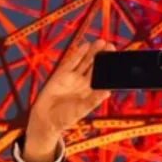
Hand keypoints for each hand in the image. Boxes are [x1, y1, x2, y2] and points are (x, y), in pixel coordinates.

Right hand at [24, 36, 112, 161]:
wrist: (45, 119)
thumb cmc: (65, 118)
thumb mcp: (81, 110)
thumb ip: (93, 100)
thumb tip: (108, 92)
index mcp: (91, 91)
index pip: (102, 76)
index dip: (109, 67)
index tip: (116, 59)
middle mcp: (83, 82)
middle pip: (95, 66)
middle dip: (103, 56)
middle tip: (111, 46)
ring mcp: (73, 77)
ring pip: (85, 61)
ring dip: (93, 52)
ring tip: (101, 42)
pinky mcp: (62, 74)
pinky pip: (72, 61)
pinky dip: (78, 53)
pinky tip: (86, 45)